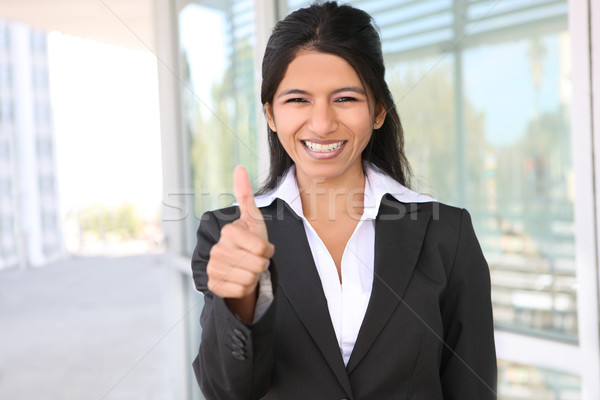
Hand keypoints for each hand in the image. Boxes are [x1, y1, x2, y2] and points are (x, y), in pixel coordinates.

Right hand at [206, 166, 274, 300]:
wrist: (239, 267)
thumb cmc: (250, 242)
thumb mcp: (253, 219)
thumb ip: (246, 195)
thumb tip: (239, 167)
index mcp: (229, 231)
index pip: (262, 249)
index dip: (267, 250)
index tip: (260, 247)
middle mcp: (217, 248)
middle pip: (258, 265)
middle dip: (261, 264)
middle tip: (253, 259)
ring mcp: (213, 267)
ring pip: (250, 279)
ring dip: (253, 276)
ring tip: (246, 268)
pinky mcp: (213, 285)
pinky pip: (241, 290)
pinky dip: (245, 288)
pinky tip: (239, 280)